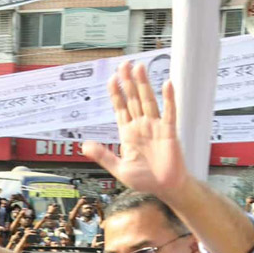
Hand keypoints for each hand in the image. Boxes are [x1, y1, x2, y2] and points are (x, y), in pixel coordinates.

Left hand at [83, 62, 186, 198]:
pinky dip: (168, 98)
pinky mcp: (169, 131)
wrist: (165, 188)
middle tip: (124, 64)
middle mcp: (141, 126)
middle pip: (133, 99)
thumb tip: (84, 145)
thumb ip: (103, 156)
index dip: (116, 94)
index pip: (120, 108)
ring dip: (144, 84)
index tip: (111, 78)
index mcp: (128, 133)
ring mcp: (155, 127)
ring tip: (139, 68)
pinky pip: (169, 112)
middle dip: (128, 82)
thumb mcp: (118, 168)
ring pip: (148, 101)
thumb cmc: (144, 180)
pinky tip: (166, 84)